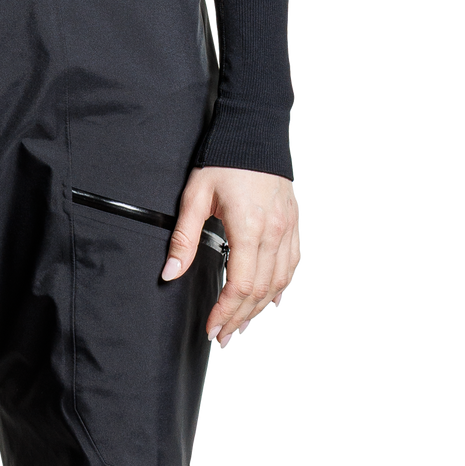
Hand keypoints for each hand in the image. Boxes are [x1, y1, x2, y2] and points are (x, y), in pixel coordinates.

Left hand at [162, 165, 300, 350]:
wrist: (254, 128)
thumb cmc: (222, 159)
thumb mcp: (195, 195)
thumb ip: (184, 237)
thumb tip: (169, 272)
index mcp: (248, 227)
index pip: (240, 284)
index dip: (226, 311)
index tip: (212, 328)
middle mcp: (274, 232)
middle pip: (261, 290)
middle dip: (241, 317)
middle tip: (225, 337)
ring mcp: (288, 227)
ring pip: (280, 281)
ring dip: (261, 307)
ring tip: (243, 324)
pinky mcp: (295, 221)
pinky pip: (293, 263)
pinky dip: (283, 286)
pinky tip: (274, 300)